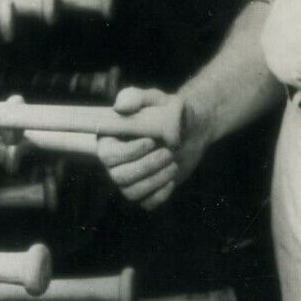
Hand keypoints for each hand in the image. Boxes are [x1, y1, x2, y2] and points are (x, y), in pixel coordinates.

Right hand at [97, 85, 208, 210]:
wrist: (192, 128)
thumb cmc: (170, 112)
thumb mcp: (155, 99)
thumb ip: (136, 97)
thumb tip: (119, 107)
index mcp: (110, 141)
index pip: (109, 156)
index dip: (130, 152)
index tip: (152, 141)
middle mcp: (115, 163)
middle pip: (119, 177)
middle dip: (146, 167)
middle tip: (168, 153)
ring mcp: (130, 179)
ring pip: (132, 192)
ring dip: (156, 180)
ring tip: (173, 163)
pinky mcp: (146, 191)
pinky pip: (146, 203)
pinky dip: (161, 194)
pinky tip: (172, 178)